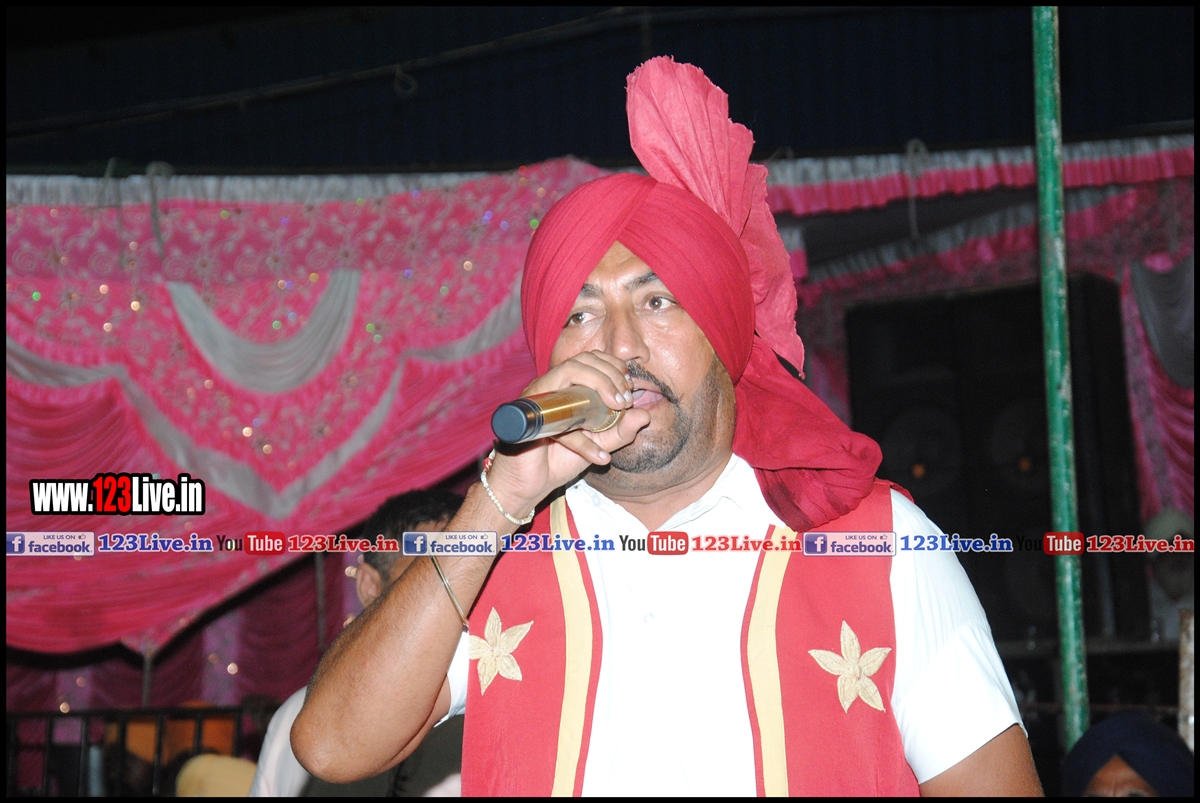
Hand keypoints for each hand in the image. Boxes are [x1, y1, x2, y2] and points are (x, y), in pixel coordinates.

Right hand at [486, 350, 650, 511]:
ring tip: (618, 409)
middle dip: (611, 375)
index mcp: (565, 388)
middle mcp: (550, 387)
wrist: (528, 486)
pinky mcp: (528, 416)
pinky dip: (582, 439)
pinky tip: (599, 456)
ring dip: (601, 384)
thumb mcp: (598, 445)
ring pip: (570, 370)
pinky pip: (558, 415)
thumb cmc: (558, 461)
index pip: (590, 359)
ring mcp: (537, 397)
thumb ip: (621, 431)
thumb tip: (644, 414)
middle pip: (582, 360)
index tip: (629, 388)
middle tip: (626, 401)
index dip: (614, 366)